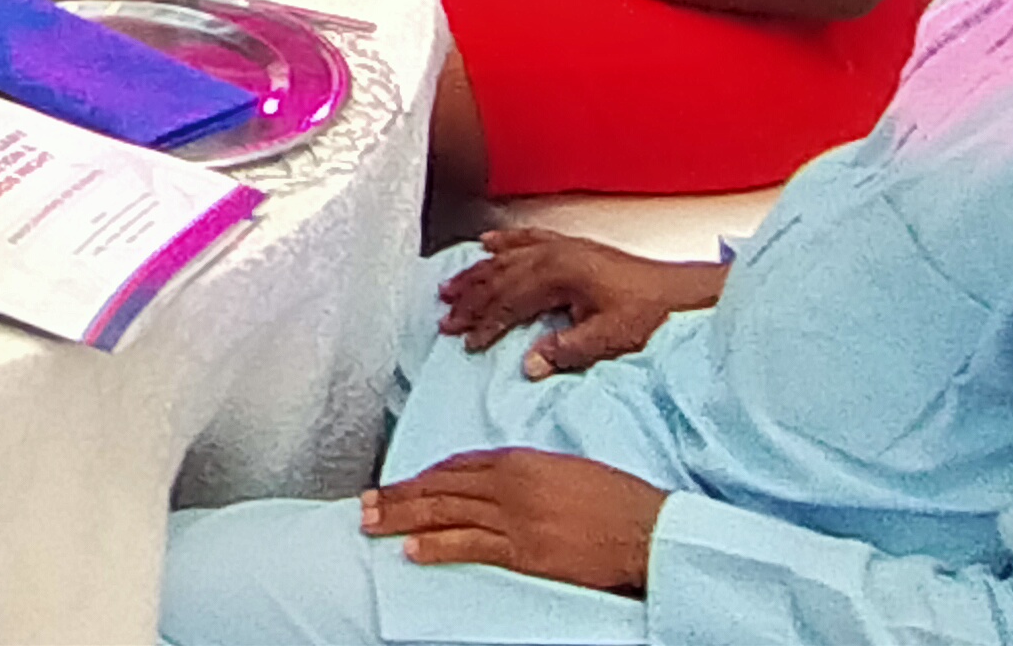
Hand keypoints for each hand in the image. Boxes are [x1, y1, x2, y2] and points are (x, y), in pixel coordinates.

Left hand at [361, 450, 664, 594]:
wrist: (647, 529)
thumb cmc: (615, 499)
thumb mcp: (564, 470)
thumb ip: (526, 473)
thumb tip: (497, 480)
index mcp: (519, 460)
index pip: (456, 466)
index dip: (423, 477)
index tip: (399, 485)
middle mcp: (509, 484)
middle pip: (440, 487)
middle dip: (399, 495)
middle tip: (365, 502)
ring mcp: (515, 518)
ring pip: (445, 514)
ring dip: (403, 518)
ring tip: (371, 523)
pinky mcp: (525, 552)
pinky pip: (472, 546)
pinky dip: (438, 547)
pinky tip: (411, 550)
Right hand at [438, 228, 724, 376]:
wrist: (682, 290)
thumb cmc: (650, 314)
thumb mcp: (610, 340)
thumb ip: (566, 351)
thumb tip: (528, 365)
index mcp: (558, 275)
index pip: (508, 303)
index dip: (485, 324)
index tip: (467, 342)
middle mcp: (553, 254)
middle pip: (499, 278)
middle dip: (470, 300)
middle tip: (445, 319)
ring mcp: (561, 247)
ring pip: (505, 258)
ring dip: (476, 274)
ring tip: (450, 287)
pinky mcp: (572, 246)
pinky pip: (526, 239)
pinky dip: (503, 242)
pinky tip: (487, 244)